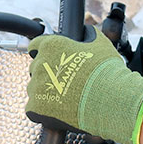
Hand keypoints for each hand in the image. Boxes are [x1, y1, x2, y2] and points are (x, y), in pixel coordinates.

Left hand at [26, 28, 142, 143]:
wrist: (109, 100)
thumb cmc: (106, 72)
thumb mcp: (100, 44)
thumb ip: (88, 35)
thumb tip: (86, 32)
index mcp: (51, 46)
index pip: (36, 45)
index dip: (44, 52)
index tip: (50, 59)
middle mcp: (40, 64)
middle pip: (36, 68)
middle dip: (47, 73)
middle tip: (64, 81)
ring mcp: (36, 87)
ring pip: (35, 88)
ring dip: (45, 92)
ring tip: (64, 98)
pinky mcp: (36, 107)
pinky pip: (33, 108)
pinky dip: (43, 110)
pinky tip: (57, 110)